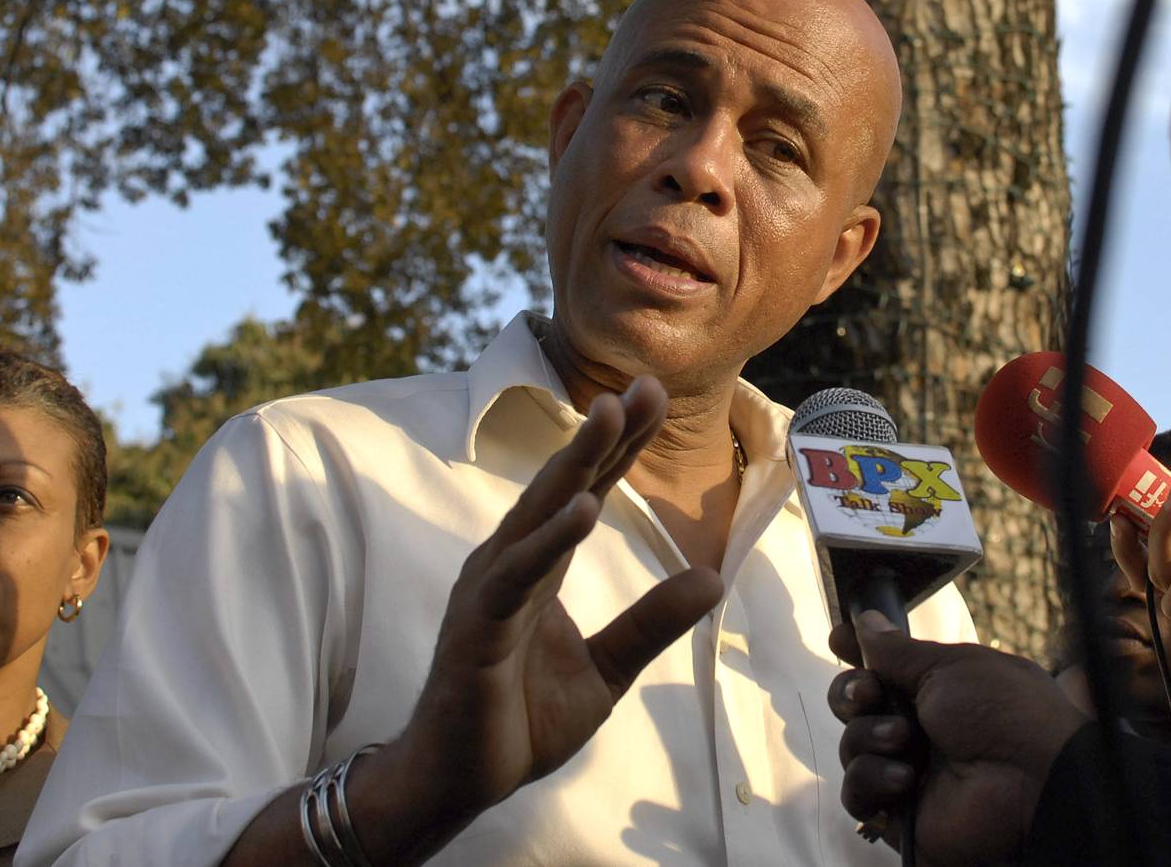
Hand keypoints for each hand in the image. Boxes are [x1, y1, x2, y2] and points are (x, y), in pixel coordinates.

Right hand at [400, 376, 724, 823]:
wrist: (457, 783)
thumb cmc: (519, 720)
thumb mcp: (605, 671)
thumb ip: (650, 624)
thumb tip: (713, 579)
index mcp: (540, 567)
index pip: (587, 491)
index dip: (621, 446)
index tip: (655, 396)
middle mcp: (510, 564)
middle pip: (564, 487)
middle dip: (603, 436)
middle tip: (641, 386)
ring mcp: (490, 591)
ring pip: (537, 516)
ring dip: (574, 466)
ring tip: (609, 419)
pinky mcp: (476, 627)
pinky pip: (517, 576)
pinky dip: (548, 540)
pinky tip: (582, 510)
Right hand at [828, 612, 1088, 866]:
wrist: (1031, 782)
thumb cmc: (1003, 712)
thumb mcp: (950, 666)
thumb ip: (898, 650)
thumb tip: (866, 621)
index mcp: (937, 690)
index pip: (882, 668)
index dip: (857, 653)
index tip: (839, 638)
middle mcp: (919, 729)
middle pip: (854, 705)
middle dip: (851, 692)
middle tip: (868, 694)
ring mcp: (907, 771)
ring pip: (851, 746)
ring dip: (867, 736)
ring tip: (903, 740)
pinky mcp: (898, 813)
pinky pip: (857, 793)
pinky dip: (872, 779)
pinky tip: (903, 779)